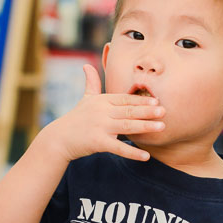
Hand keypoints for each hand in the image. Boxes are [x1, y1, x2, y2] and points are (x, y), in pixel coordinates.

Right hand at [45, 64, 164, 161]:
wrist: (58, 139)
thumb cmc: (75, 119)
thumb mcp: (85, 99)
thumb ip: (91, 83)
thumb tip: (87, 66)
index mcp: (102, 101)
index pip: (125, 99)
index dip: (141, 100)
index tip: (157, 100)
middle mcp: (101, 112)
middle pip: (128, 111)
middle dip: (147, 111)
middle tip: (164, 111)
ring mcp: (100, 127)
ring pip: (127, 126)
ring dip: (145, 126)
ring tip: (161, 127)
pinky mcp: (97, 142)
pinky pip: (118, 148)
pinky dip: (132, 152)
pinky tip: (146, 156)